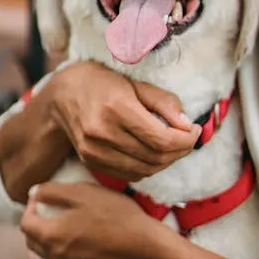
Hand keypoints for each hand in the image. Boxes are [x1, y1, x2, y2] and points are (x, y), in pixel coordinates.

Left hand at [20, 181, 175, 258]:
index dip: (30, 208)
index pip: (26, 223)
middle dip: (34, 229)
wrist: (146, 246)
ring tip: (39, 251)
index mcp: (52, 235)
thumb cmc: (117, 216)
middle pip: (32, 246)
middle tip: (44, 218)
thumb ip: (54, 191)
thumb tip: (33, 193)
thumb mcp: (85, 193)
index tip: (40, 200)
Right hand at [49, 62, 201, 180]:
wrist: (63, 95)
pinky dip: (150, 167)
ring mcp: (94, 151)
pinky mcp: (91, 162)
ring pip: (145, 169)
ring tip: (175, 145)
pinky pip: (131, 174)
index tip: (195, 130)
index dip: (185, 140)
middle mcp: (101, 133)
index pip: (161, 138)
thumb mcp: (136, 83)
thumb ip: (164, 103)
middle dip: (180, 150)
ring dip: (167, 161)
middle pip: (155, 156)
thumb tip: (187, 125)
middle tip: (189, 138)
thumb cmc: (105, 84)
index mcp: (116, 108)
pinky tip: (155, 152)